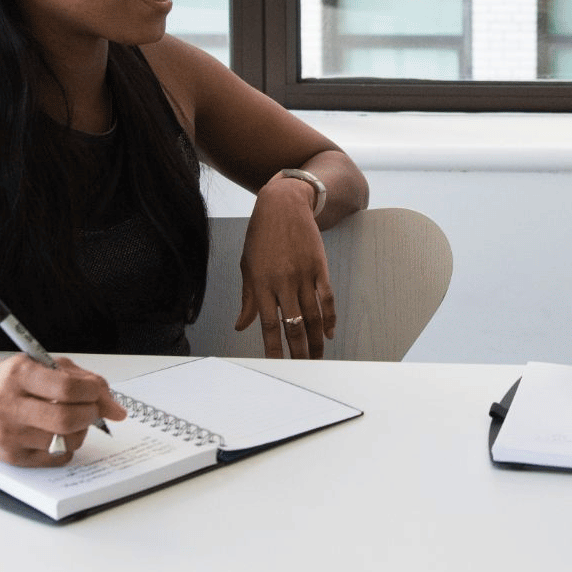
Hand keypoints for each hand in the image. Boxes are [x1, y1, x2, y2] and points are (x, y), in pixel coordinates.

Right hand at [0, 355, 125, 466]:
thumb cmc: (7, 381)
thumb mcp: (40, 365)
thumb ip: (80, 379)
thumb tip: (115, 408)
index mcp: (18, 375)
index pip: (66, 388)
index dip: (92, 392)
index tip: (97, 393)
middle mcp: (9, 406)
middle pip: (66, 419)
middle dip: (90, 414)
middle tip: (92, 409)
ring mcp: (9, 435)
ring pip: (64, 442)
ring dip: (81, 431)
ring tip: (73, 420)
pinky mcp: (11, 457)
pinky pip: (56, 458)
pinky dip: (67, 447)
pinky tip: (58, 434)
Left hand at [233, 177, 335, 358]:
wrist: (284, 204)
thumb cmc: (261, 235)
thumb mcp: (247, 265)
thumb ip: (247, 298)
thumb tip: (242, 325)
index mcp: (261, 283)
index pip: (268, 324)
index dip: (273, 347)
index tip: (277, 365)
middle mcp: (283, 282)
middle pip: (293, 325)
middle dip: (298, 350)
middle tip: (303, 368)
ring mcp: (303, 274)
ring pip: (312, 315)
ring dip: (316, 340)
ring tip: (318, 357)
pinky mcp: (319, 266)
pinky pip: (327, 298)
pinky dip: (330, 317)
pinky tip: (329, 332)